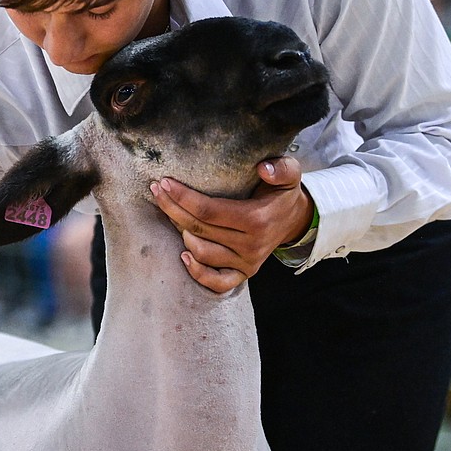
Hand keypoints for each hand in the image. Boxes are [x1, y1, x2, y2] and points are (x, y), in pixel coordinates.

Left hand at [151, 156, 313, 292]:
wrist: (293, 220)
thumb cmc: (281, 193)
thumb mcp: (288, 174)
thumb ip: (282, 168)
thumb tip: (264, 168)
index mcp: (256, 220)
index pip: (208, 210)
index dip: (182, 197)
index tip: (164, 182)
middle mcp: (250, 245)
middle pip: (199, 229)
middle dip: (172, 209)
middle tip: (156, 190)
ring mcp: (247, 262)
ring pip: (202, 252)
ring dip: (181, 233)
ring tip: (170, 212)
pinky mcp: (243, 274)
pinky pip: (217, 282)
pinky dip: (198, 273)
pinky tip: (183, 255)